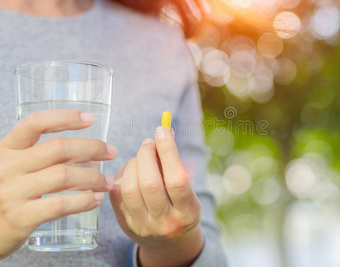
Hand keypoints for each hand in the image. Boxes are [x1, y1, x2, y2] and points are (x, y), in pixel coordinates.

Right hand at [0, 110, 116, 259]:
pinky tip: (96, 199)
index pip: (35, 124)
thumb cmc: (3, 196)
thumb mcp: (10, 169)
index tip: (90, 118)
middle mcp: (8, 167)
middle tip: (111, 152)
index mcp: (6, 150)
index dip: (64, 117)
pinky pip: (60, 204)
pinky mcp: (20, 218)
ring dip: (94, 177)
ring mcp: (13, 192)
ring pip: (64, 175)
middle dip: (92, 147)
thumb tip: (81, 151)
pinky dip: (84, 201)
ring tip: (107, 182)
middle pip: (58, 148)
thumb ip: (36, 159)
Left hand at [110, 126, 203, 266]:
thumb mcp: (189, 190)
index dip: (168, 152)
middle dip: (146, 155)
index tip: (163, 130)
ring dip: (133, 163)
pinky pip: (117, 193)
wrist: (169, 242)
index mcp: (187, 212)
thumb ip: (176, 164)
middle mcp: (165, 222)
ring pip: (129, 188)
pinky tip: (132, 170)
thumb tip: (165, 132)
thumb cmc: (181, 207)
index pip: (177, 180)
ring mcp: (142, 224)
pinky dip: (123, 175)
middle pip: (149, 183)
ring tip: (141, 157)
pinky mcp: (125, 223)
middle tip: (149, 143)